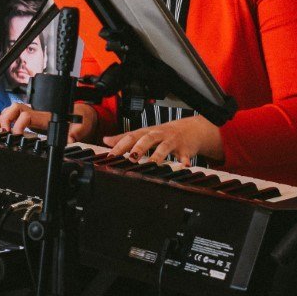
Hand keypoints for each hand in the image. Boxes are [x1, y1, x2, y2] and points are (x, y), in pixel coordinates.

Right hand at [0, 101, 97, 142]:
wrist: (78, 115)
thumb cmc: (76, 121)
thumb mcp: (78, 129)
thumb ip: (75, 134)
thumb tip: (71, 139)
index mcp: (45, 115)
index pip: (27, 115)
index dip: (19, 124)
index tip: (16, 135)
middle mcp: (35, 112)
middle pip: (15, 109)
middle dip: (5, 119)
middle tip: (2, 132)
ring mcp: (30, 114)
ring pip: (10, 112)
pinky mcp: (26, 119)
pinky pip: (10, 117)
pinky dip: (0, 122)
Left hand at [104, 115, 222, 165]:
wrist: (190, 129)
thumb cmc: (163, 133)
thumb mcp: (144, 133)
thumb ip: (125, 138)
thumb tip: (106, 140)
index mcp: (147, 132)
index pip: (131, 136)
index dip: (121, 145)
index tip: (111, 156)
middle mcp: (158, 135)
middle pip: (147, 138)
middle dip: (139, 148)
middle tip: (131, 158)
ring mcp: (172, 141)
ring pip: (165, 147)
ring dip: (158, 155)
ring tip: (152, 164)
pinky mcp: (185, 149)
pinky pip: (185, 155)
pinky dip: (184, 161)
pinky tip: (184, 166)